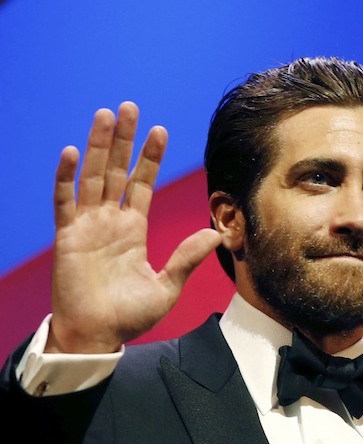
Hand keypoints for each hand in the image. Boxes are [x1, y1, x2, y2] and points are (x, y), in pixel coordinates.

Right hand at [46, 102, 221, 353]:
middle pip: (117, 170)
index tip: (161, 130)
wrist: (98, 336)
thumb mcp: (167, 286)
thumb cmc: (130, 316)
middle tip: (129, 107)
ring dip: (97, 146)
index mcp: (133, 230)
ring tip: (105, 115)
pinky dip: (66, 177)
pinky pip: (64, 202)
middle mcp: (110, 221)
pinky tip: (71, 152)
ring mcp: (87, 226)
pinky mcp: (68, 238)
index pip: (143, 184)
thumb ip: (187, 258)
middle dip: (123, 139)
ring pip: (92, 177)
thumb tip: (216, 232)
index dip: (150, 158)